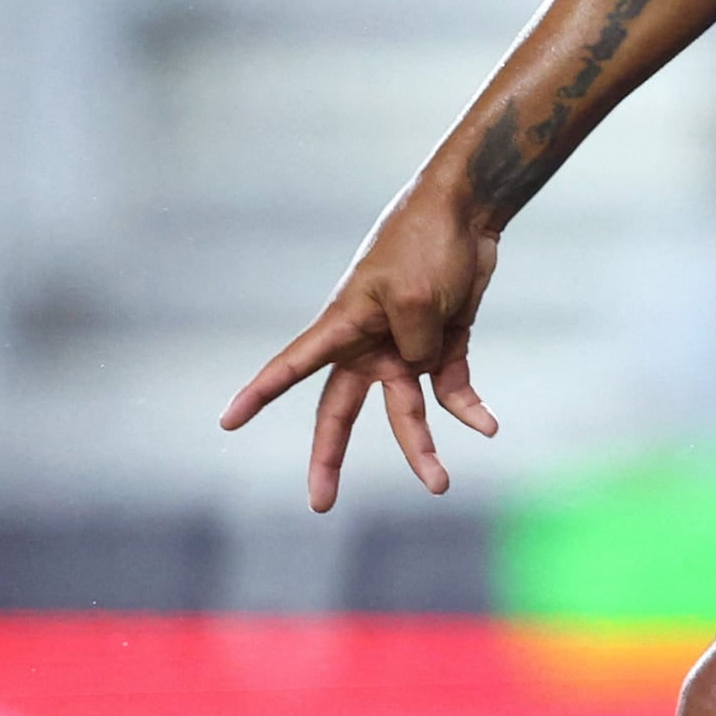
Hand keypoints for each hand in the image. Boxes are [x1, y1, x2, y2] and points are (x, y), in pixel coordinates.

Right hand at [219, 175, 502, 511]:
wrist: (469, 211)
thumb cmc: (427, 246)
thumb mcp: (416, 302)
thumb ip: (415, 350)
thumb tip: (423, 373)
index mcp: (343, 326)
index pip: (290, 367)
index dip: (259, 395)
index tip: (227, 423)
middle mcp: (367, 343)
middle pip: (340, 411)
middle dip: (329, 457)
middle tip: (320, 503)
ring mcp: (404, 345)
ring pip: (405, 410)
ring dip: (421, 446)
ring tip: (439, 484)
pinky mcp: (441, 343)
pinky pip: (449, 388)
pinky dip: (467, 408)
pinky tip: (487, 426)